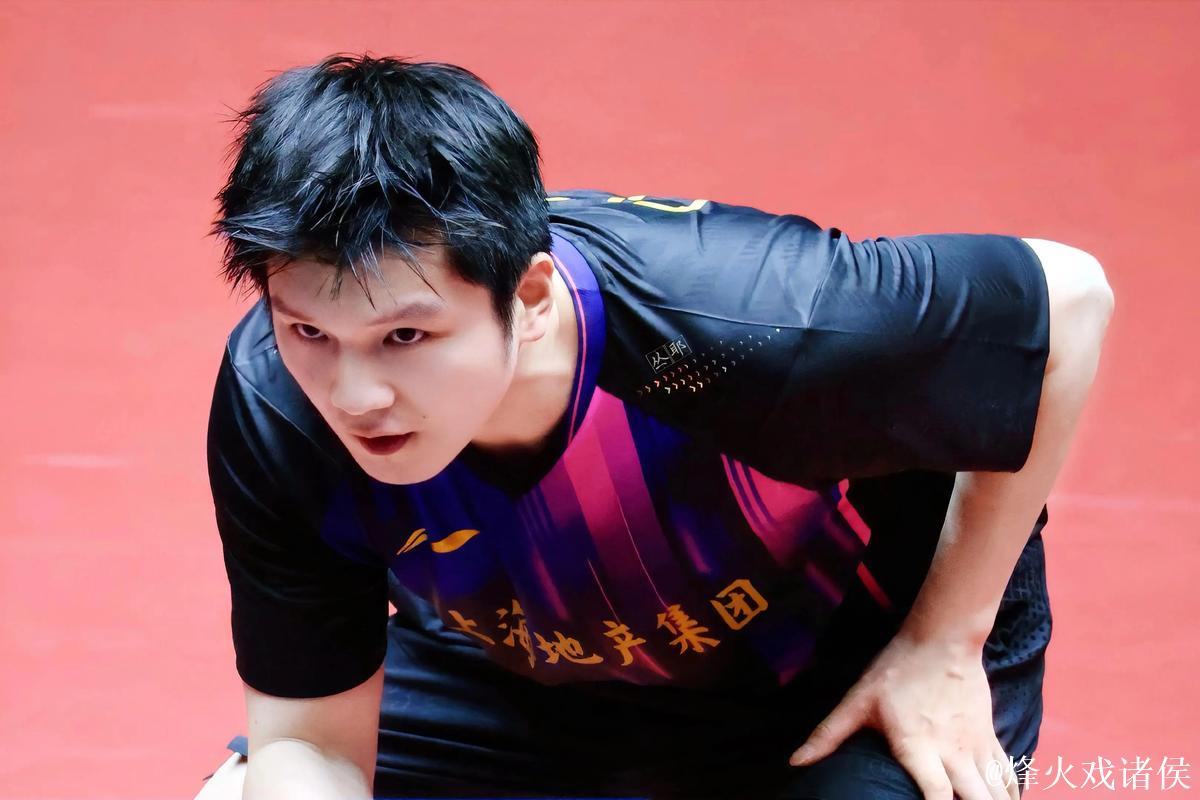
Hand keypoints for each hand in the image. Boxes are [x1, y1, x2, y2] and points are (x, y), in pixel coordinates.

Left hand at [787, 629, 1021, 799]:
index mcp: (917, 746)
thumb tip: (795, 762)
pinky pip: (1007, 773)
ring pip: (997, 791)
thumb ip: (828, 735)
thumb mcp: (857, 701)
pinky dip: (1010, 793)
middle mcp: (951, 752)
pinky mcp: (990, 736)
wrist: (941, 639)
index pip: (935, 796)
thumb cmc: (896, 670)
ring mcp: (975, 746)